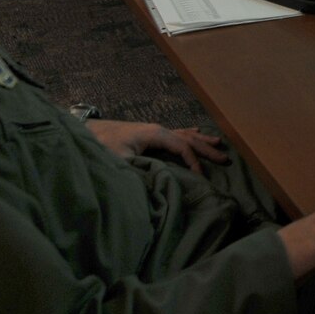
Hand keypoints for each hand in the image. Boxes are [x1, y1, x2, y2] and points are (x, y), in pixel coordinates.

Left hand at [84, 120, 228, 174]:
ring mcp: (155, 130)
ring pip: (184, 134)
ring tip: (218, 143)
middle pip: (188, 139)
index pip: (182, 147)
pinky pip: (176, 133)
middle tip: (225, 158)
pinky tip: (196, 130)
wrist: (89, 132)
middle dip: (207, 149)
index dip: (194, 161)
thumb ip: (140, 171)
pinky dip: (189, 134)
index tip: (202, 177)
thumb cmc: (104, 145)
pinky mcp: (150, 133)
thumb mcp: (120, 160)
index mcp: (155, 134)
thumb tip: (159, 184)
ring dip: (201, 140)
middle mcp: (159, 129)